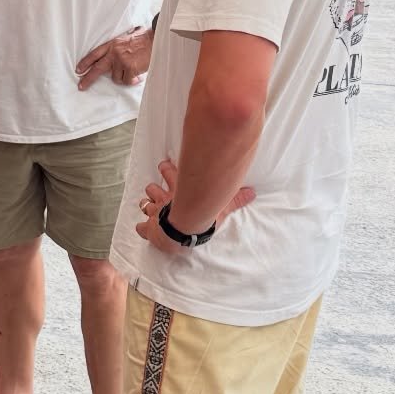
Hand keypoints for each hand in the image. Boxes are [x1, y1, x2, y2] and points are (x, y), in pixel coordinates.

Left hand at [76, 25, 153, 91]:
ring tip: (132, 71)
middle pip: (97, 68)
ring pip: (116, 78)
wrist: (155, 40)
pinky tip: (138, 76)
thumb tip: (109, 61)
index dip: (85, 62)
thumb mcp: (125, 39)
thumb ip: (116, 49)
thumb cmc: (142, 40)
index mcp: (112, 45)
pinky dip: (132, 81)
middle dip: (88, 78)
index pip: (94, 54)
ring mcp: (121, 60)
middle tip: (81, 86)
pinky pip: (127, 81)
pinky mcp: (130, 68)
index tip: (78, 70)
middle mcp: (114, 53)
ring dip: (123, 78)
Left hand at [135, 158, 255, 254]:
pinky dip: (141, 228)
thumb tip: (253, 193)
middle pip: (153, 188)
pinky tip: (141, 228)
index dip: (166, 169)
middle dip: (153, 188)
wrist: (184, 227)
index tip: (164, 164)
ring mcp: (156, 213)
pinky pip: (142, 228)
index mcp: (178, 189)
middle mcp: (165, 198)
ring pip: (145, 204)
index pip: (170, 173)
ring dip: (145, 204)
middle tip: (153, 186)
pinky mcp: (150, 228)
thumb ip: (236, 198)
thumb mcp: (222, 204)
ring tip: (145, 204)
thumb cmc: (202, 214)